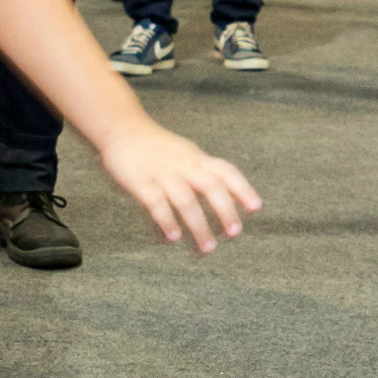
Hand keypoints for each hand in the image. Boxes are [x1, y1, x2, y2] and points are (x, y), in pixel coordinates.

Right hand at [99, 121, 260, 253]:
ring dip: (198, 225)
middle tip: (235, 234)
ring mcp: (162, 174)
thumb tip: (222, 202)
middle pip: (210, 186)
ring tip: (207, 248)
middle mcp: (183, 165)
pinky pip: (156, 203)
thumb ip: (201, 174)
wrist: (121, 128)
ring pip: (185, 200)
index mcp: (196, 159)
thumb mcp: (184, 154)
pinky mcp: (141, 182)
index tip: (255, 208)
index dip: (242, 188)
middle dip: (225, 210)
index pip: (225, 171)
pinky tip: (173, 237)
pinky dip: (166, 220)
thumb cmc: (155, 147)